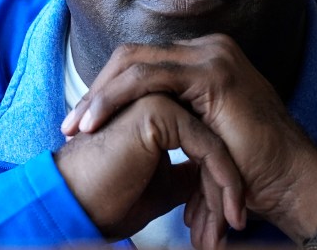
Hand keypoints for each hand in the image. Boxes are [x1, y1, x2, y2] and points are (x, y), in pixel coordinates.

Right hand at [55, 93, 245, 249]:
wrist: (77, 208)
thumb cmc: (111, 199)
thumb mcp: (165, 184)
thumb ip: (189, 170)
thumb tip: (214, 173)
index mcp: (162, 102)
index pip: (210, 135)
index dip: (223, 177)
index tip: (235, 217)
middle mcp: (161, 91)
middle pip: (216, 136)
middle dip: (230, 181)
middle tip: (239, 222)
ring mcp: (158, 94)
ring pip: (215, 141)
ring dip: (228, 184)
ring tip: (235, 224)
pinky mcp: (156, 108)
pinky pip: (206, 146)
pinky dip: (221, 182)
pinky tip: (228, 215)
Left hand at [61, 34, 316, 240]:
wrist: (293, 182)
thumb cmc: (254, 173)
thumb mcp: (204, 141)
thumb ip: (176, 128)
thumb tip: (140, 138)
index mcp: (207, 60)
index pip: (144, 63)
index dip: (110, 90)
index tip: (84, 122)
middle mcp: (210, 49)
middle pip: (134, 56)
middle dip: (97, 90)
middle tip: (70, 123)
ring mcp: (213, 56)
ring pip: (134, 63)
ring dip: (99, 95)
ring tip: (74, 126)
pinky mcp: (212, 73)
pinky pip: (148, 77)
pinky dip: (115, 98)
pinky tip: (94, 121)